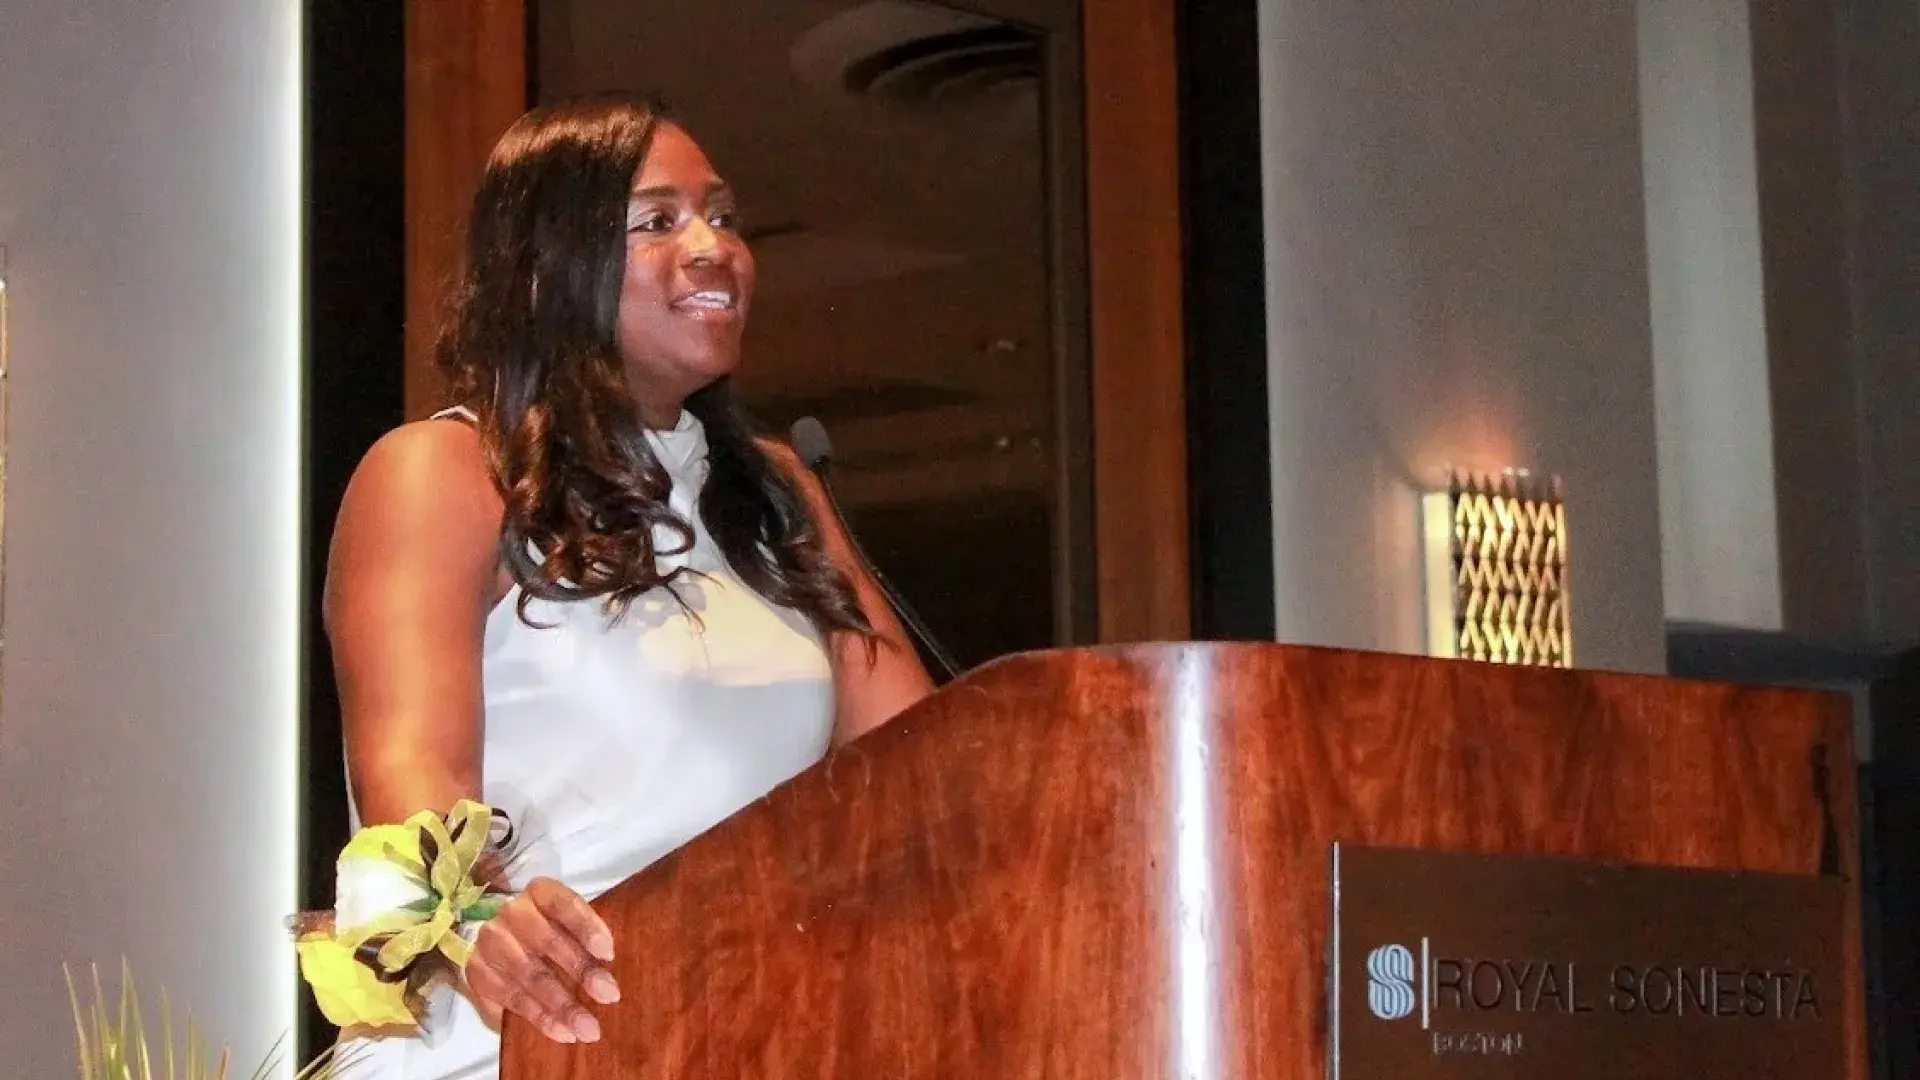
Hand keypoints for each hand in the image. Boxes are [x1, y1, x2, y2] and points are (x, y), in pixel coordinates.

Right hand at [464, 877, 620, 1042]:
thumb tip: (611, 965)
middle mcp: (511, 912)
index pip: (563, 904)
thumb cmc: (551, 934)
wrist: (502, 946)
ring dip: (562, 1005)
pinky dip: (540, 1018)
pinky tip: (562, 1031)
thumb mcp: (570, 927)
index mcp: (539, 892)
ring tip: (588, 1028)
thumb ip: (586, 937)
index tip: (608, 953)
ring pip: (530, 975)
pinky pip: (512, 998)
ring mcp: (490, 942)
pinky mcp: (477, 972)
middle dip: (581, 971)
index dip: (586, 927)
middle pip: (548, 941)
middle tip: (609, 996)